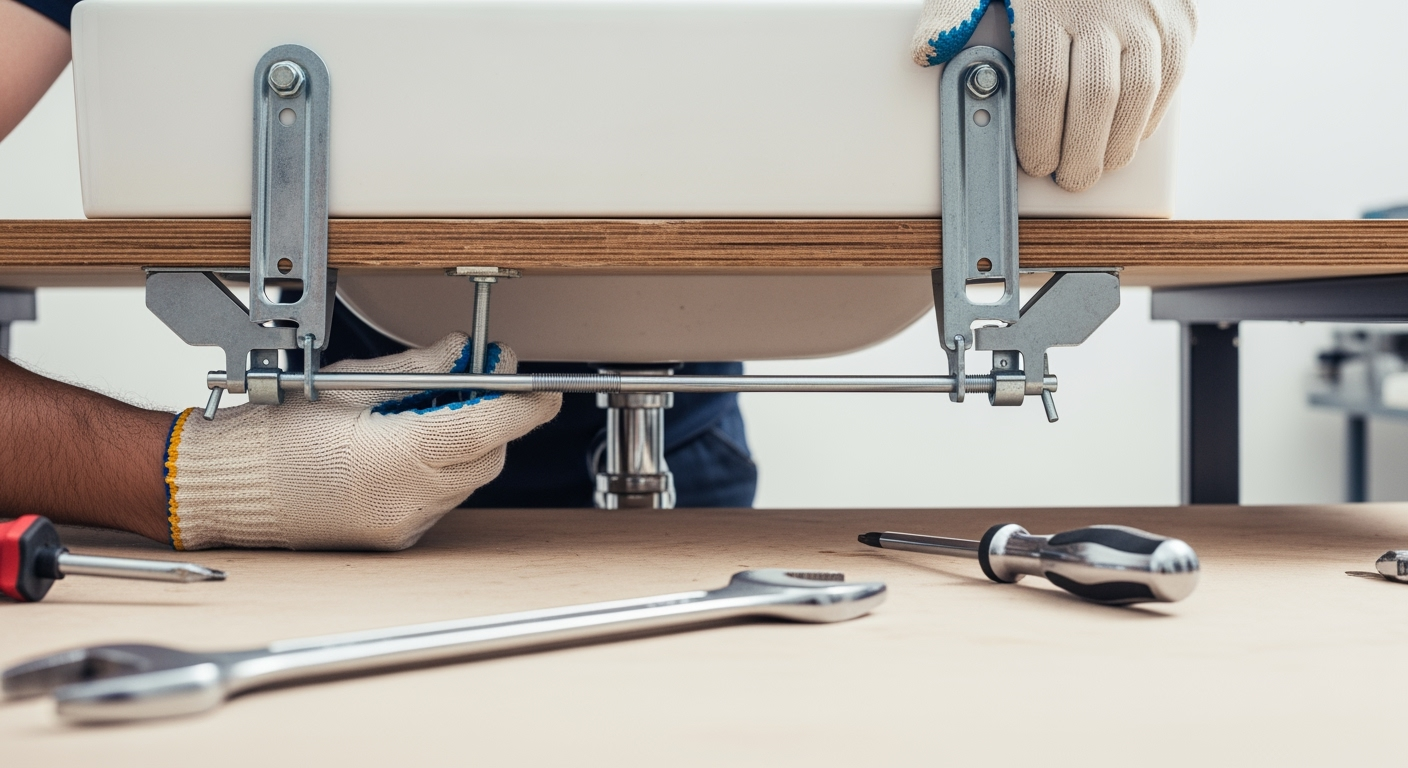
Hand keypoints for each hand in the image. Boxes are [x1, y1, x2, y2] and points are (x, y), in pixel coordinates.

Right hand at [164, 334, 560, 550]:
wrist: (225, 488)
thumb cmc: (273, 435)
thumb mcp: (351, 383)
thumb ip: (420, 368)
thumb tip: (465, 353)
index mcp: (397, 455)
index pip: (488, 427)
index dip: (524, 405)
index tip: (542, 388)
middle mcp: (406, 498)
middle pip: (486, 456)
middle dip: (493, 419)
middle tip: (482, 381)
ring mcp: (402, 524)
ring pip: (467, 480)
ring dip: (465, 444)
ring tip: (429, 410)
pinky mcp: (395, 536)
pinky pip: (441, 499)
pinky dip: (441, 469)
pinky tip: (408, 445)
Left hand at [911, 0, 1196, 191]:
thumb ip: (953, 11)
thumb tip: (927, 52)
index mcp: (1046, 3)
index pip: (1043, 85)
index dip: (1039, 135)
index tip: (1033, 162)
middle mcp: (1104, 7)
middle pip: (1095, 98)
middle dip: (1080, 152)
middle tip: (1068, 177)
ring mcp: (1148, 13)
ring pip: (1139, 95)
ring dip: (1118, 143)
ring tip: (1096, 166)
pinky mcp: (1181, 19)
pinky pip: (1172, 78)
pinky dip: (1149, 116)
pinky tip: (1126, 135)